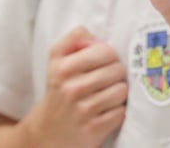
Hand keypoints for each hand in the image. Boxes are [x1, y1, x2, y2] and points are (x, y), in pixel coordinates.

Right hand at [23, 27, 126, 147]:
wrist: (46, 132)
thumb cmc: (58, 89)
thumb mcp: (57, 59)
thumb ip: (75, 38)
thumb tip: (97, 37)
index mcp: (63, 68)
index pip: (107, 51)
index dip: (109, 56)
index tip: (103, 63)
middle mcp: (72, 89)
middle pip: (118, 70)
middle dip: (116, 75)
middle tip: (105, 81)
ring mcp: (83, 110)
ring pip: (122, 90)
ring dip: (118, 93)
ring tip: (106, 96)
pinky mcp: (94, 129)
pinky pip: (121, 112)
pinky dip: (117, 111)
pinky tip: (106, 111)